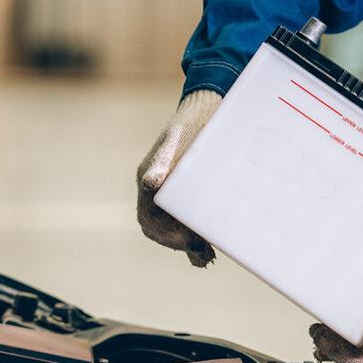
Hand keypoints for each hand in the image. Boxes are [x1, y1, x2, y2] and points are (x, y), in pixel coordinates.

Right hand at [137, 89, 222, 266]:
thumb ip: (164, 161)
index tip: (190, 242)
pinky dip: (198, 238)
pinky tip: (213, 249)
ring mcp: (174, 194)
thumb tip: (150, 184)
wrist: (211, 106)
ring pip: (175, 229)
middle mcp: (158, 191)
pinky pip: (189, 222)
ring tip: (209, 257)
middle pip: (161, 230)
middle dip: (180, 245)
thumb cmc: (195, 120)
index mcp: (150, 179)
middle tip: (205, 255)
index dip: (167, 236)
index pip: (150, 220)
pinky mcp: (192, 194)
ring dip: (190, 246)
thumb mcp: (180, 138)